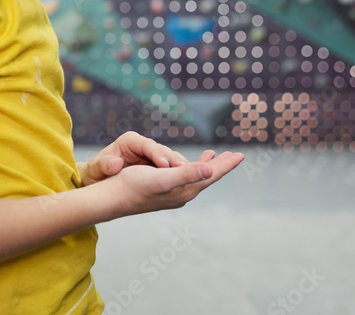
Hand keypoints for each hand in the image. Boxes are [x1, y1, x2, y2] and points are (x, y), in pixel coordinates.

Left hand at [79, 131, 205, 186]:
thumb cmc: (96, 172)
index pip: (148, 146)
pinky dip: (189, 170)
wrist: (97, 179)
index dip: (157, 155)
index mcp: (130, 141)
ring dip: (187, 167)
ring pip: (173, 160)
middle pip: (165, 152)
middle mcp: (145, 146)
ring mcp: (154, 156)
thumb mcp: (97, 168)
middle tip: (191, 167)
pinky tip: (208, 168)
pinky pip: (176, 168)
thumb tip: (114, 164)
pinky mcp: (159, 167)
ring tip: (204, 170)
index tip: (164, 166)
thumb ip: (104, 164)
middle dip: (177, 161)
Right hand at [104, 150, 244, 216]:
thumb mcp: (162, 178)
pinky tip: (187, 166)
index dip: (226, 164)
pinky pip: (184, 177)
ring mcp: (173, 193)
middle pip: (207, 176)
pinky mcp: (163, 190)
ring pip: (196, 176)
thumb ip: (187, 174)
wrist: (113, 199)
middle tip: (235, 155)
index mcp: (185, 189)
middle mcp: (182, 193)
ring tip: (214, 157)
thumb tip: (211, 171)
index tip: (241, 154)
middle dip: (220, 165)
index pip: (211, 175)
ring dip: (206, 166)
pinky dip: (191, 167)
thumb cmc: (134, 186)